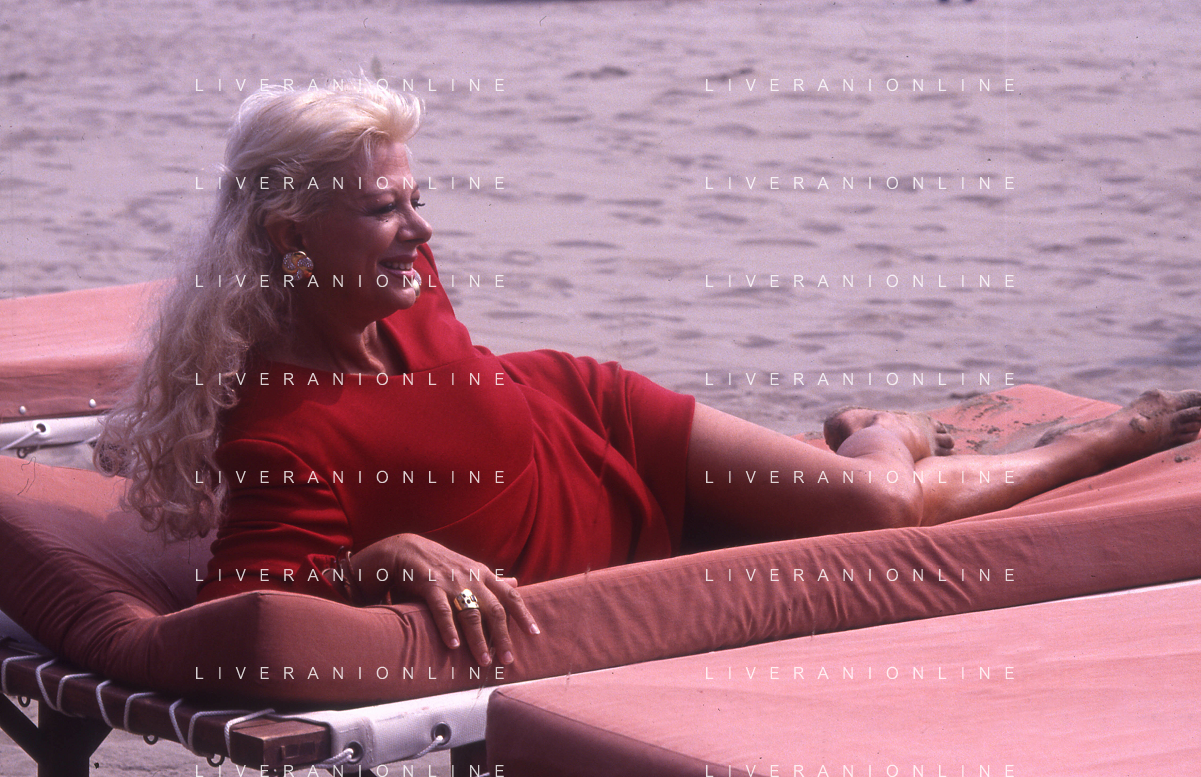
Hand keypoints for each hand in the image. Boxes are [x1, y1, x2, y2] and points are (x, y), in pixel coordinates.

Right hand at [348, 533, 539, 665]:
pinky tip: (454, 646)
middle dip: (503, 636)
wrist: (408, 548)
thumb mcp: (471, 568)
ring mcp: (452, 582)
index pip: (510, 596)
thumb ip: (493, 580)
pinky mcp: (430, 585)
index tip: (534, 634)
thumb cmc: (443, 564)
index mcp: (484, 574)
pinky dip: (448, 628)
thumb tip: (516, 583)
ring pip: (471, 614)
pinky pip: (442, 610)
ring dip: (479, 640)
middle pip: (494, 610)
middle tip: (508, 660)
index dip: (523, 614)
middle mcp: (472, 578)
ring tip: (485, 661)